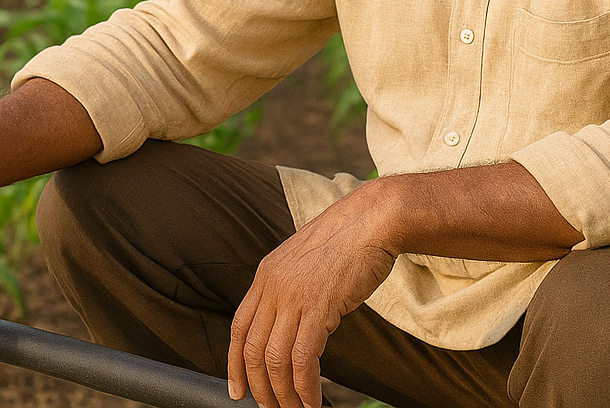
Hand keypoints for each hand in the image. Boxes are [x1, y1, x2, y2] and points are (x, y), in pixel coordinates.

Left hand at [227, 189, 397, 407]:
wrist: (374, 219)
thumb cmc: (348, 240)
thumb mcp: (305, 262)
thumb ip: (290, 288)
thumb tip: (289, 325)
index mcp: (266, 273)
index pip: (239, 327)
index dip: (234, 363)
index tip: (237, 389)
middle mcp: (273, 285)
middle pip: (253, 348)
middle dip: (259, 387)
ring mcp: (294, 295)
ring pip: (275, 359)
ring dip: (284, 394)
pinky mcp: (320, 306)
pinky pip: (304, 358)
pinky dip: (306, 386)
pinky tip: (314, 400)